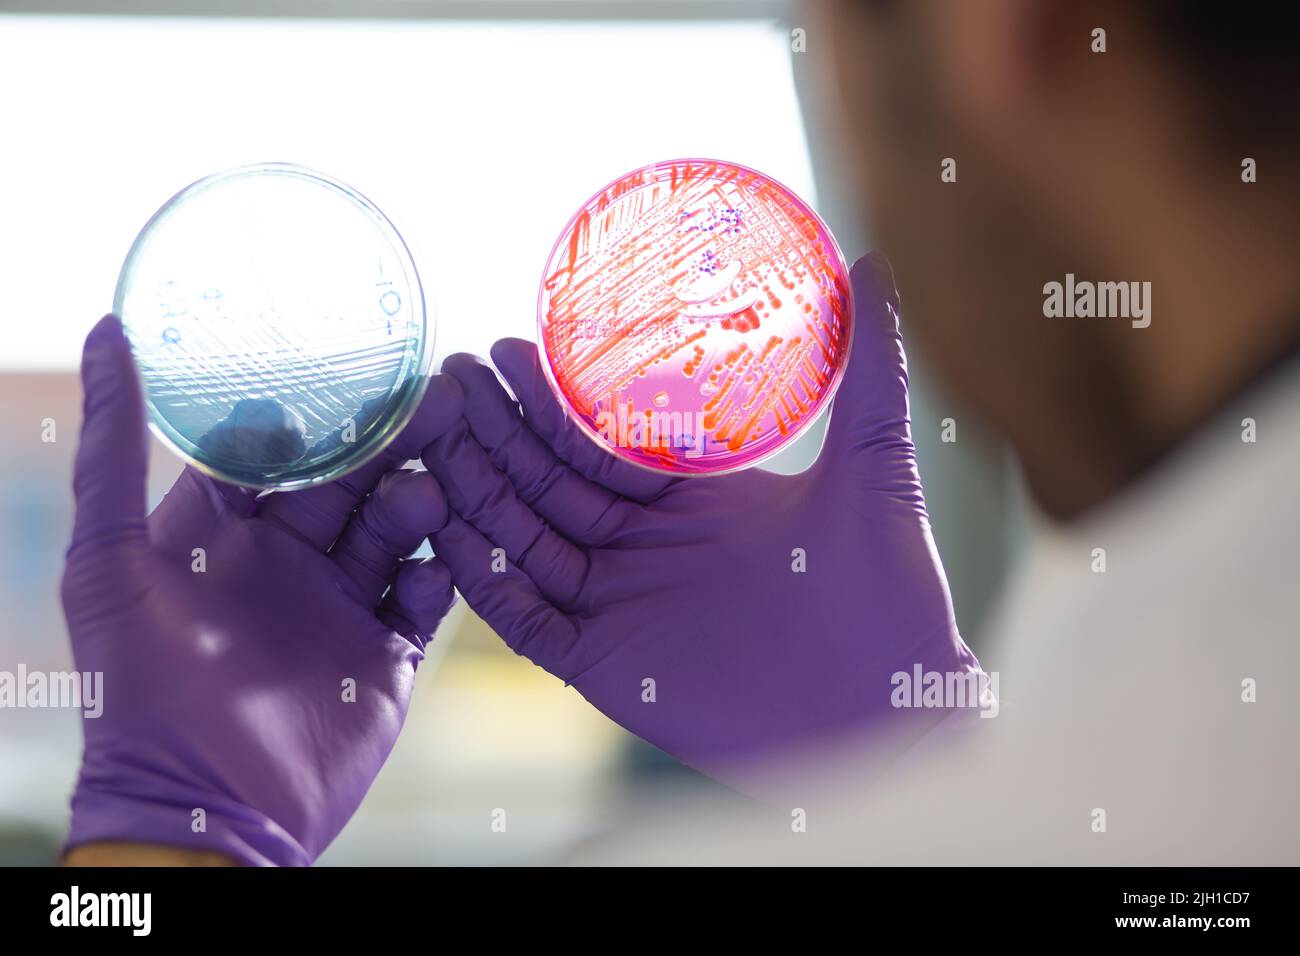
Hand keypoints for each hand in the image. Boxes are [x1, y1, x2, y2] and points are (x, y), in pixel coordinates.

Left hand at [61, 316, 461, 865]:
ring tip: (432, 495)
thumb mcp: (110, 560)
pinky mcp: (388, 654)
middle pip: (355, 481)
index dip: (324, 408)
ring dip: (422, 505)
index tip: (364, 365)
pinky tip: (440, 567)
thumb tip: (107, 329)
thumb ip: (112, 450)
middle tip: (442, 400)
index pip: (287, 450)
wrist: (206, 812)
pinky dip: (443, 577)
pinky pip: (430, 598)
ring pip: (400, 531)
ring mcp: (343, 606)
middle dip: (395, 442)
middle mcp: (291, 561)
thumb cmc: (141, 685)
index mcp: (228, 532)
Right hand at [422, 254, 980, 778]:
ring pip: (528, 540)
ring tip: (431, 438)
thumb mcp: (874, 462)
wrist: (890, 709)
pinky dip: (486, 583)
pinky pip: (526, 618)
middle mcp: (647, 547)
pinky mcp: (603, 664)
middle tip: (454, 376)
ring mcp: (620, 604)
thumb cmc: (891, 591)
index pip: (604, 440)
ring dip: (479, 492)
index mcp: (695, 497)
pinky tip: (449, 536)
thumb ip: (868, 365)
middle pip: (552, 483)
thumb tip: (868, 261)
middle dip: (500, 432)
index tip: (515, 345)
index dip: (556, 399)